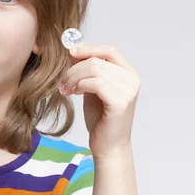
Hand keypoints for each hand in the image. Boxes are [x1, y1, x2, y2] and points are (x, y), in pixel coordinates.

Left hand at [58, 44, 140, 158]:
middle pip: (97, 60)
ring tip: (65, 89)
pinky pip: (96, 83)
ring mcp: (128, 91)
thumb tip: (73, 51)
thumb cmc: (101, 119)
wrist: (108, 147)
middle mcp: (132, 79)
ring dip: (73, 78)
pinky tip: (74, 93)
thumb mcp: (92, 89)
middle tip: (62, 82)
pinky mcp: (120, 102)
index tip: (69, 53)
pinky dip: (80, 85)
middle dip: (74, 69)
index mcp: (128, 73)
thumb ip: (87, 71)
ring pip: (94, 69)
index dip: (88, 48)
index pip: (110, 50)